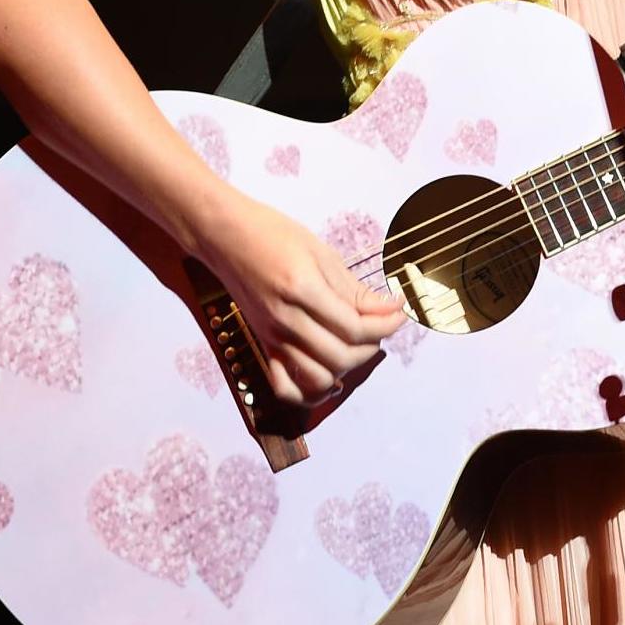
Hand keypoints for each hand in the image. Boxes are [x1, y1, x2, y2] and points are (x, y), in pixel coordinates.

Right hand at [195, 194, 406, 405]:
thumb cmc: (271, 233)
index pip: (355, 327)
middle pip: (342, 356)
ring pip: (319, 377)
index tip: (400, 311)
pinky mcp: (263, 345)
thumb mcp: (320, 252)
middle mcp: (286, 321)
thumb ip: (353, 289)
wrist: (224, 236)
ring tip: (358, 343)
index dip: (387, 324)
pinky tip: (329, 374)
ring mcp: (271, 337)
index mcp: (302, 291)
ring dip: (347, 367)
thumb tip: (389, 309)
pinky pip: (286, 387)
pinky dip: (310, 391)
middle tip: (384, 324)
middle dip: (373, 345)